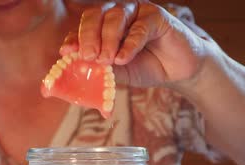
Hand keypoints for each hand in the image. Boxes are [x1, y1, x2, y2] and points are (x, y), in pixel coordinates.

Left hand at [61, 1, 212, 87]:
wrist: (176, 70)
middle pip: (95, 15)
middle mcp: (117, 14)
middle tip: (88, 56)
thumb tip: (78, 70)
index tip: (67, 53)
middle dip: (88, 36)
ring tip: (107, 60)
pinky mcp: (156, 16)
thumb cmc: (144, 67)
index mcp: (102, 26)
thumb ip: (100, 68)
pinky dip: (130, 43)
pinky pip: (140, 26)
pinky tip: (123, 58)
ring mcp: (136, 12)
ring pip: (116, 17)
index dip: (73, 39)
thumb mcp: (117, 72)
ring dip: (108, 39)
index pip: (82, 28)